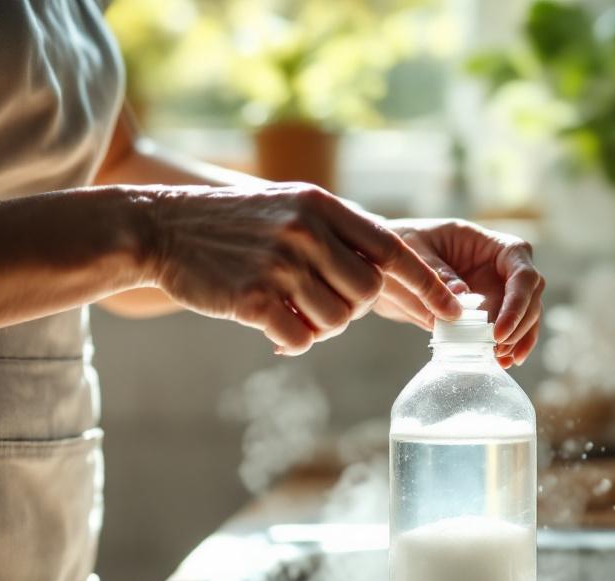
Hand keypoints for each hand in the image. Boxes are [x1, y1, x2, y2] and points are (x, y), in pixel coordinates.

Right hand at [138, 183, 460, 354]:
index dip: (428, 283)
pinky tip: (269, 323)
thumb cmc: (233, 224)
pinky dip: (291, 340)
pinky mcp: (251, 299)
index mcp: (322, 206)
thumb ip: (338, 233)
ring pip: (337, 321)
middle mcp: (305, 231)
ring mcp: (278, 264)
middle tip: (320, 301)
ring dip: (320, 326)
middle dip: (353, 309)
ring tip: (288, 306)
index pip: (392, 249)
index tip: (455, 310)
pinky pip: (300, 339)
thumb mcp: (290, 206)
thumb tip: (390, 274)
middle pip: (367, 294)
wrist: (159, 228)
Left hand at [376, 219, 542, 367]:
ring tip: (502, 360)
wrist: (386, 260)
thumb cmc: (402, 242)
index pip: (521, 269)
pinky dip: (508, 345)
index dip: (518, 300)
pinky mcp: (487, 311)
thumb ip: (435, 272)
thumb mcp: (412, 249)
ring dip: (519, 338)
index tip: (498, 330)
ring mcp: (497, 289)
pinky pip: (507, 328)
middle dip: (520, 324)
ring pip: (525, 314)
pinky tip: (501, 362)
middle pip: (530, 294)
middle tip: (498, 349)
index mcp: (488, 244)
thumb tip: (462, 298)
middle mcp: (500, 266)